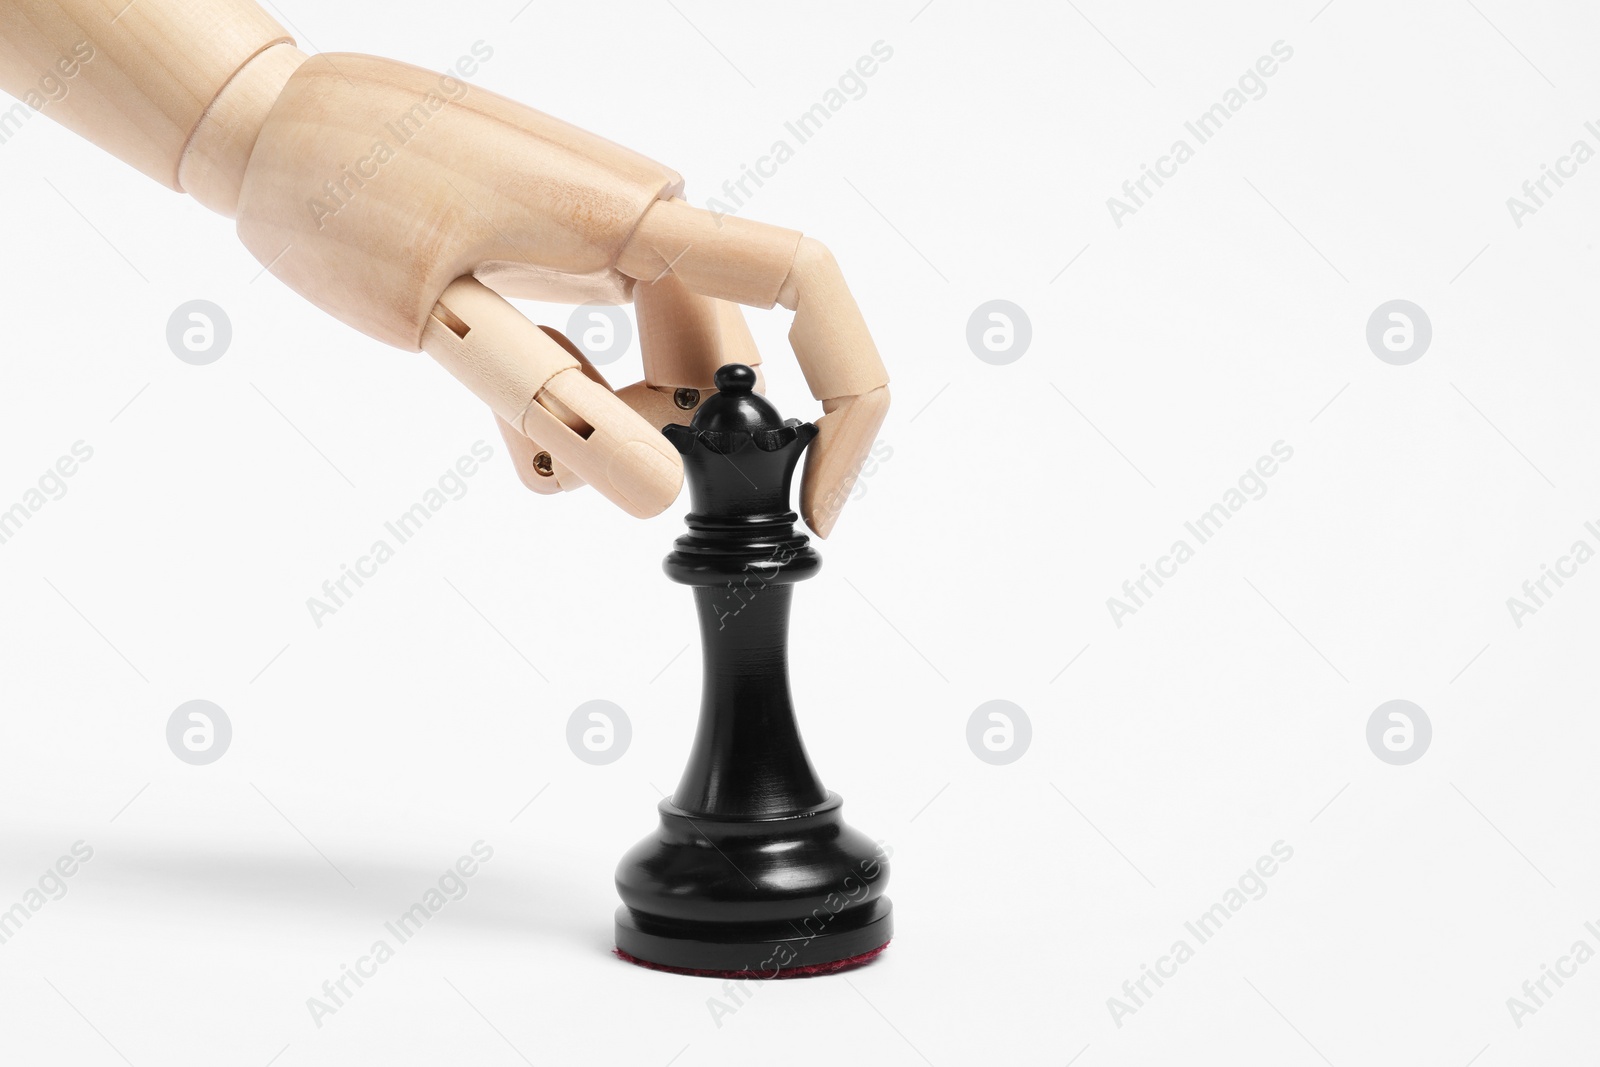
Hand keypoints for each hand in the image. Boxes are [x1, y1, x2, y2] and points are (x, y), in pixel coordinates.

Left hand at [234, 52, 888, 535]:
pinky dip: (582, 398)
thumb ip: (556, 405)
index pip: (800, 286)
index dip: (847, 394)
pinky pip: (623, 348)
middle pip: (728, 358)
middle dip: (670, 436)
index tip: (821, 501)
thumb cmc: (335, 194)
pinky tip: (506, 395)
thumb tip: (660, 496)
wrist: (264, 123)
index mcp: (636, 218)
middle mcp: (647, 223)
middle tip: (564, 457)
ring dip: (611, 421)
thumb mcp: (440, 321)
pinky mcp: (578, 255)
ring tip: (508, 419)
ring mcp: (614, 239)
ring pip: (672, 365)